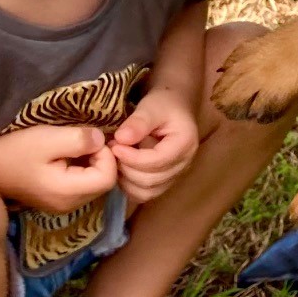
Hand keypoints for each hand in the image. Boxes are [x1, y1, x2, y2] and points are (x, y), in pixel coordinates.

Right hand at [0, 125, 116, 214]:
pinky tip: (68, 156)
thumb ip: (79, 139)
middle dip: (101, 159)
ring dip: (92, 163)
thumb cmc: (16, 151)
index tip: (91, 139)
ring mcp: (63, 205)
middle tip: (86, 140)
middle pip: (104, 183)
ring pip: (94, 184)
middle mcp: (69, 205)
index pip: (107, 178)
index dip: (107, 155)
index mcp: (68, 192)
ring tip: (76, 146)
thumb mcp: (48, 139)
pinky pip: (82, 185)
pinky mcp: (58, 200)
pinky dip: (83, 169)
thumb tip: (102, 140)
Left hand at [110, 87, 199, 204]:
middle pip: (152, 181)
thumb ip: (138, 122)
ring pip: (147, 192)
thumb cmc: (164, 102)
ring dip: (126, 180)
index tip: (114, 145)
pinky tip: (122, 168)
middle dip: (127, 168)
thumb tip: (121, 139)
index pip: (157, 162)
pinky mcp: (165, 181)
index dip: (132, 157)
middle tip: (112, 152)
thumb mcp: (151, 105)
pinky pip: (145, 194)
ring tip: (116, 160)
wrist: (173, 105)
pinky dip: (129, 186)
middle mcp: (184, 164)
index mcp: (185, 144)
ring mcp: (175, 175)